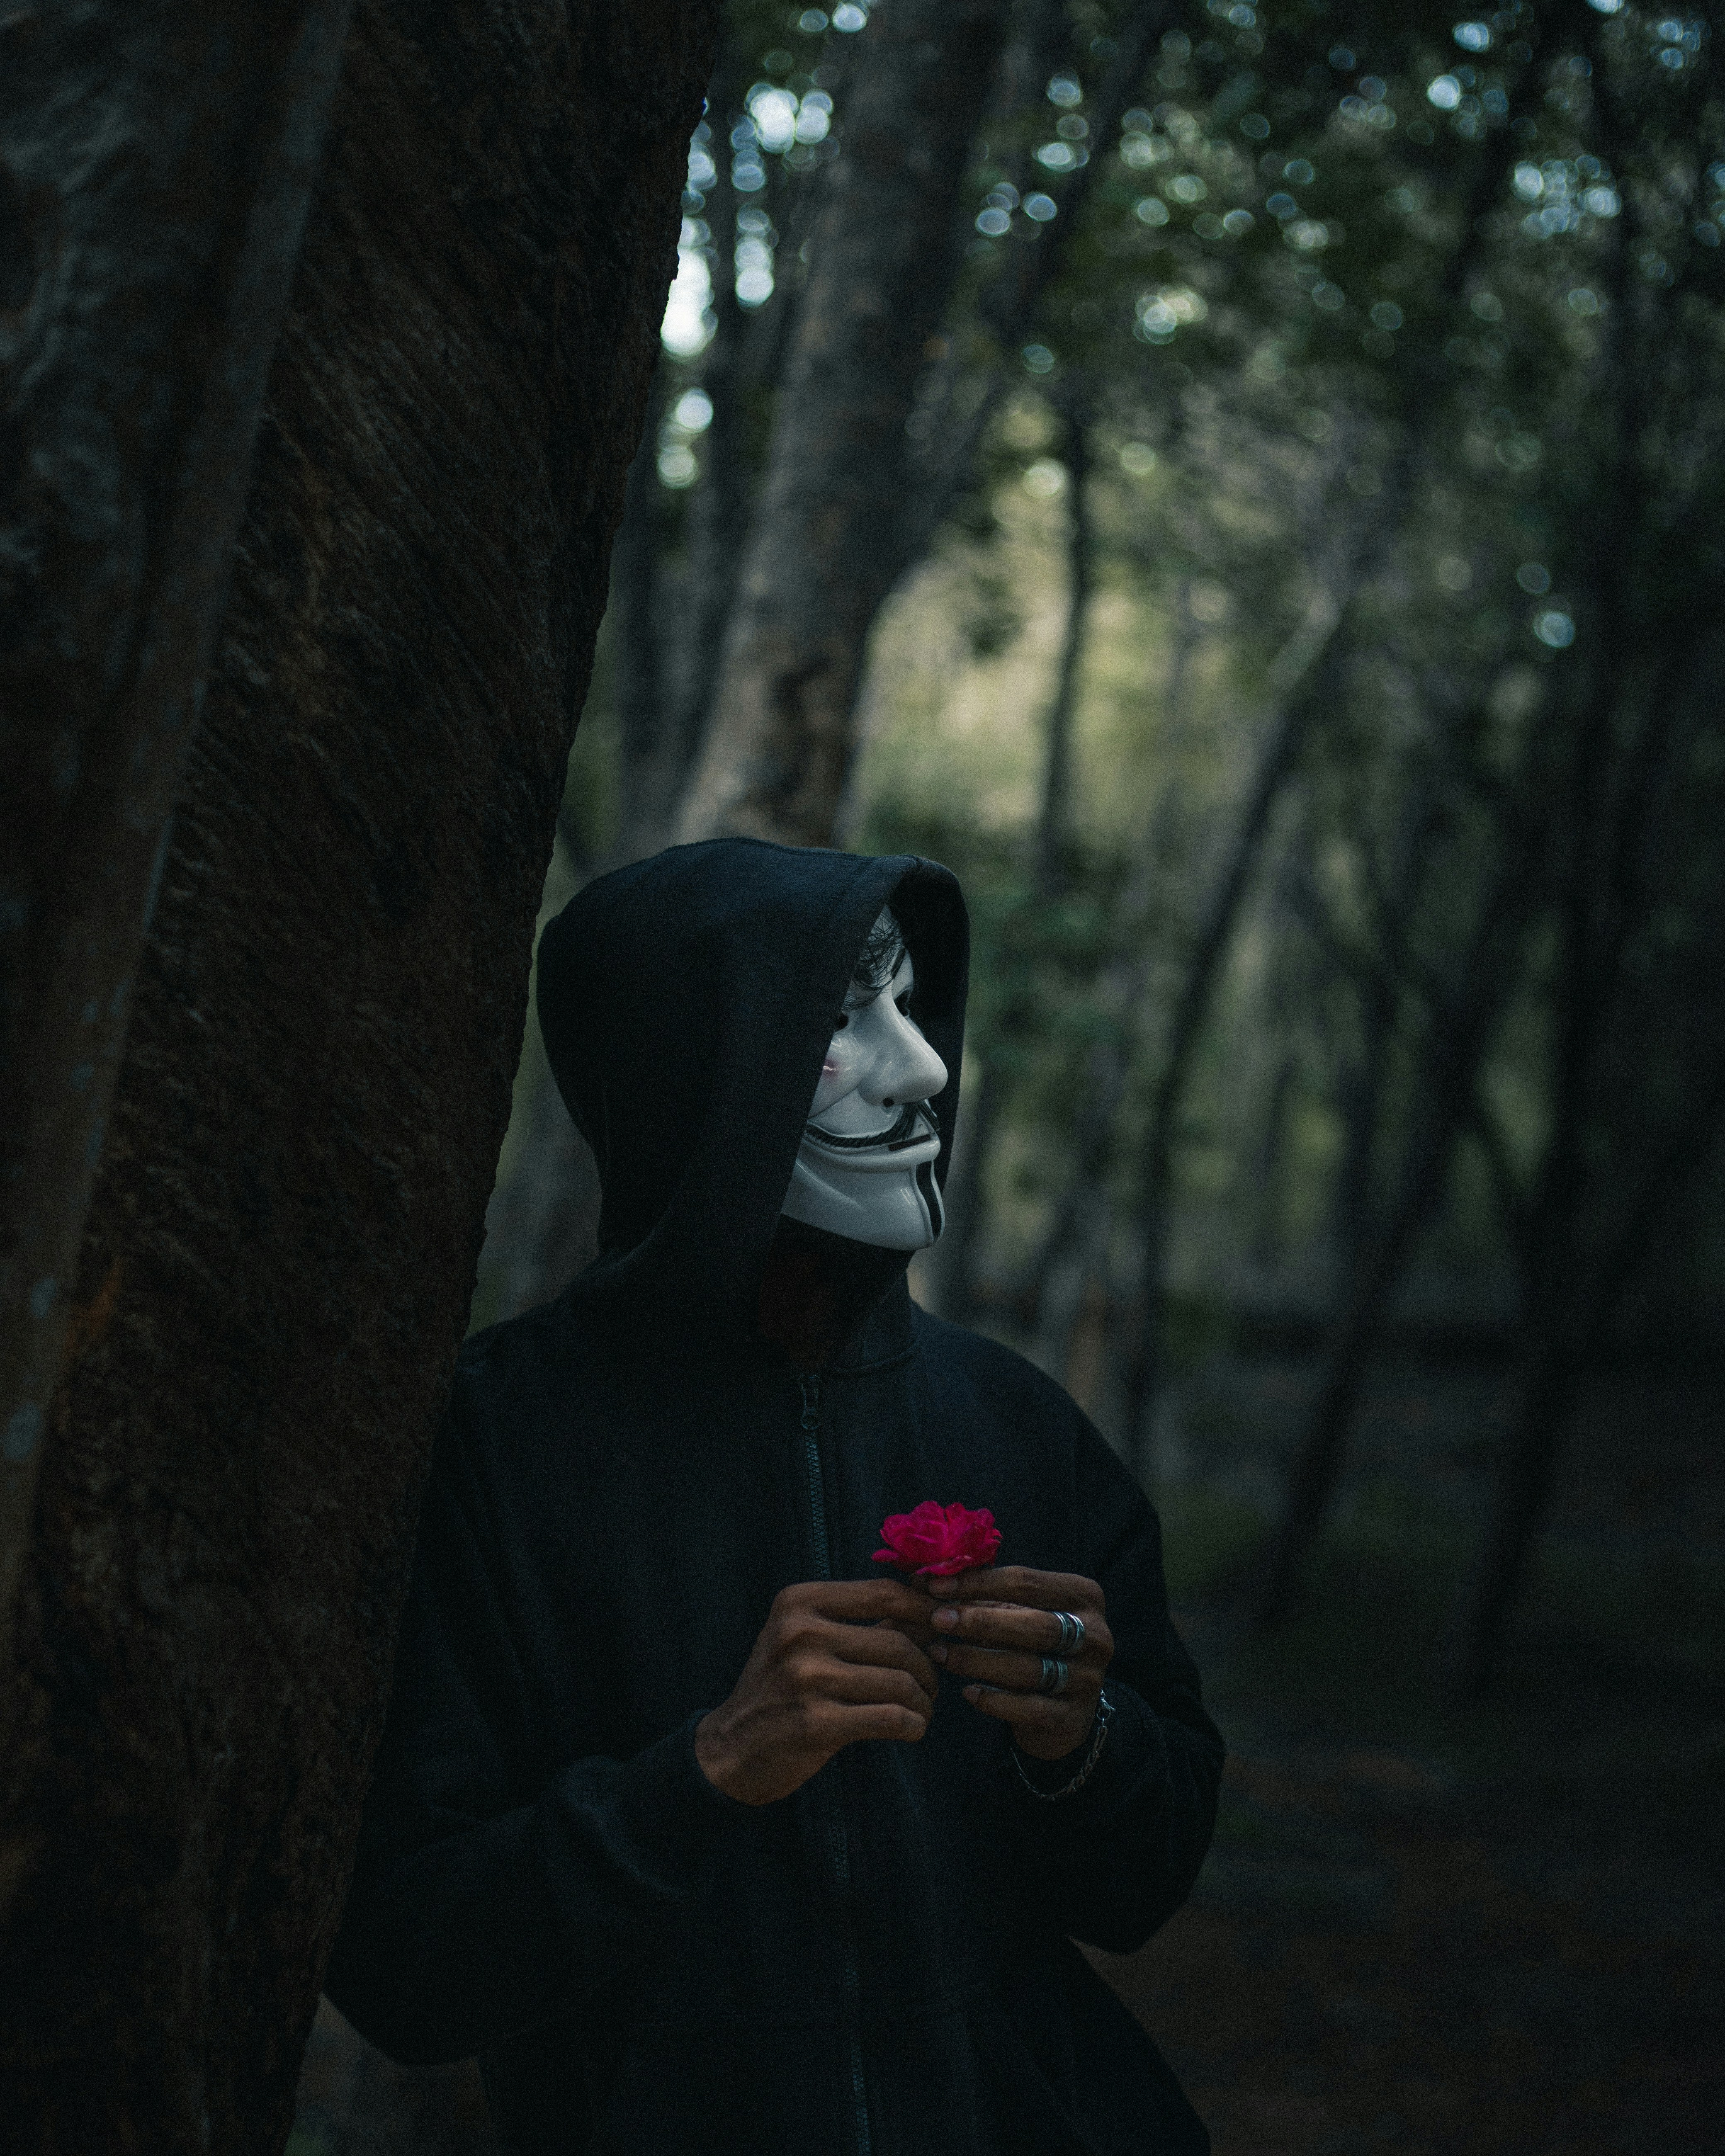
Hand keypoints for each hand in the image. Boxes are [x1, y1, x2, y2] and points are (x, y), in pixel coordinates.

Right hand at [696, 1579, 938, 1804]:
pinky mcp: (816, 1723)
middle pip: (899, 1641)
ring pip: (900, 1682)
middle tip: (931, 1684)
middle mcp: (801, 1633)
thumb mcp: (808, 1639)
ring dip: (924, 1701)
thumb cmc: (780, 1686)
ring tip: (922, 1709)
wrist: (731, 1746)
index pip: (883, 1592)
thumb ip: (864, 1621)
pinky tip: (911, 1728)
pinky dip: (913, 1725)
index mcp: (799, 1602)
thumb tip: (930, 1609)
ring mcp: (807, 1678)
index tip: (943, 1626)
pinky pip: (891, 1718)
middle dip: (928, 1666)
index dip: (924, 1608)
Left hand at [926, 1566, 1112, 1761]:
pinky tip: (967, 1692)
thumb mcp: (1018, 1616)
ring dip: (976, 1659)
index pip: (1026, 1582)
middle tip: (937, 1619)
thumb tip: (925, 1580)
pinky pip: (1028, 1707)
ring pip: (1027, 1666)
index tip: (936, 1586)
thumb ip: (983, 1598)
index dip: (978, 1582)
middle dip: (978, 1620)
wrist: (1068, 1711)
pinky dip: (994, 1699)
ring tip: (940, 1653)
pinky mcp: (1072, 1717)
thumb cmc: (1035, 1648)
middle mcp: (1095, 1635)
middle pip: (1032, 1623)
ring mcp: (1088, 1678)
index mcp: (1083, 1596)